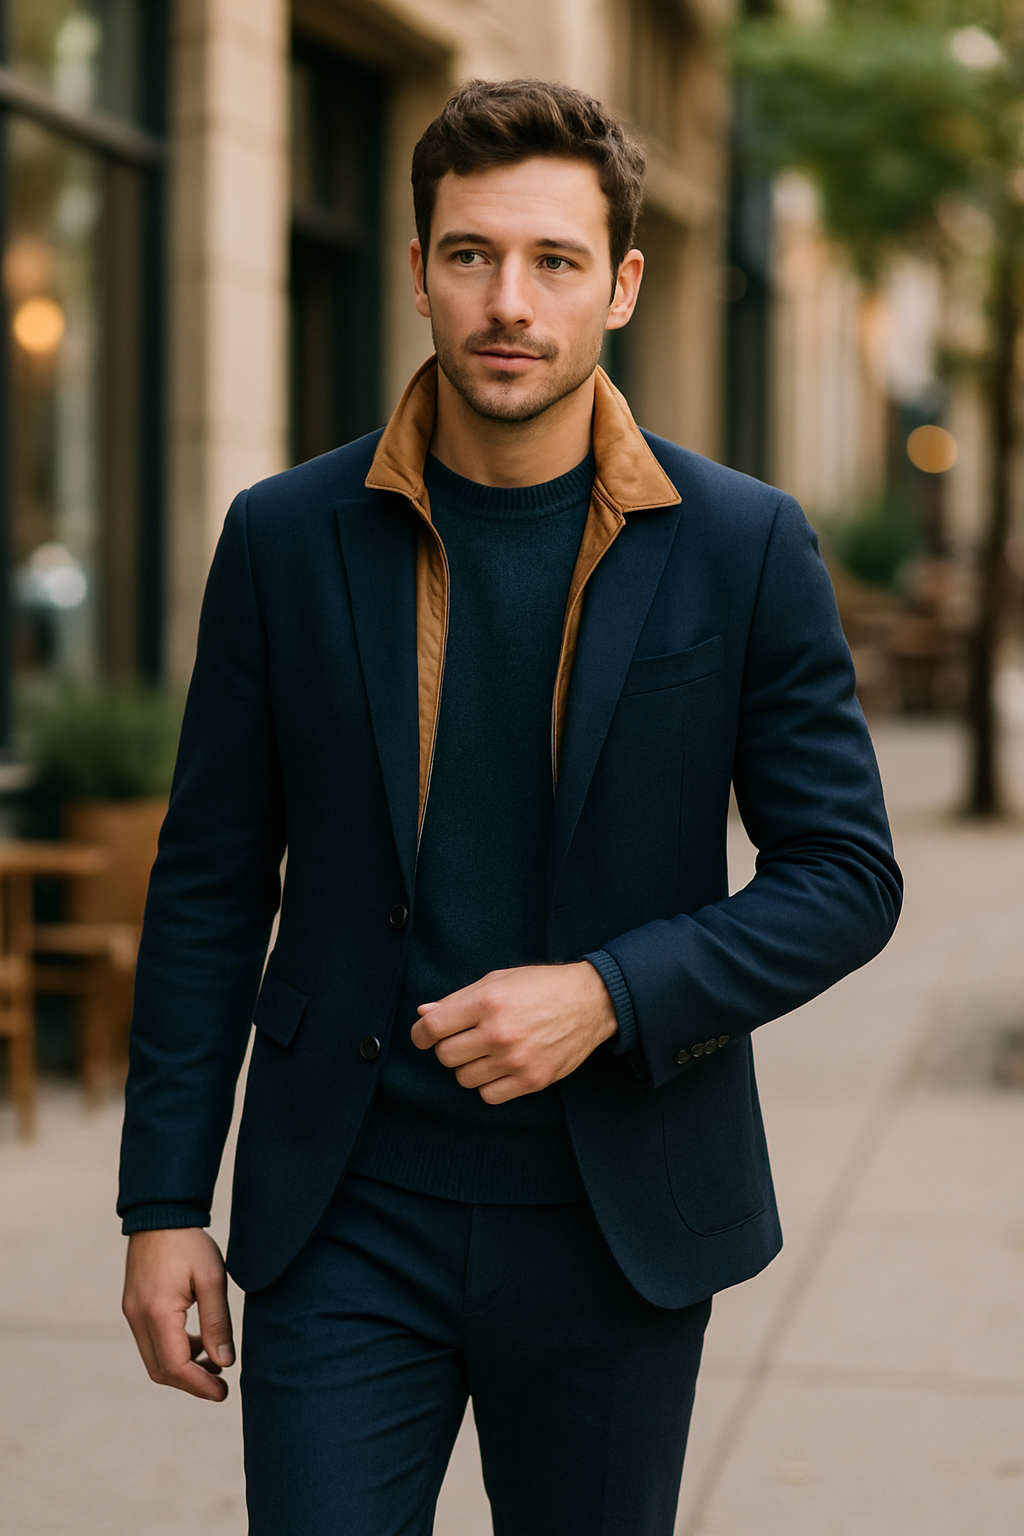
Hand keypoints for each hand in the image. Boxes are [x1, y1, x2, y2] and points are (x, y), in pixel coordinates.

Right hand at [122, 1227, 234, 1401]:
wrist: (160, 1215)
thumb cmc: (190, 1243)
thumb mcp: (212, 1278)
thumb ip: (217, 1322)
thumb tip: (224, 1362)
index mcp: (157, 1313)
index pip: (176, 1367)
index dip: (200, 1385)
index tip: (223, 1393)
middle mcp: (138, 1318)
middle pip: (161, 1370)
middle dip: (191, 1383)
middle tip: (221, 1383)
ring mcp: (132, 1313)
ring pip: (154, 1359)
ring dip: (182, 1368)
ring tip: (215, 1361)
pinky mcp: (133, 1307)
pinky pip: (151, 1342)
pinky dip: (173, 1351)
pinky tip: (197, 1341)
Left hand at [410, 961, 616, 1103]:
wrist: (590, 1001)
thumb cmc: (541, 986)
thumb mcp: (497, 980)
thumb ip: (458, 999)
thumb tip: (424, 1014)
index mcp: (487, 1002)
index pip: (433, 1028)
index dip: (420, 1035)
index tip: (423, 1037)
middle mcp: (499, 1032)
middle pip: (445, 1057)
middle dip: (448, 1048)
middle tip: (464, 1040)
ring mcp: (516, 1060)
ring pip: (464, 1078)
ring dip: (469, 1067)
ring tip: (487, 1052)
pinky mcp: (532, 1080)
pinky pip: (489, 1096)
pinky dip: (488, 1085)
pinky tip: (500, 1068)